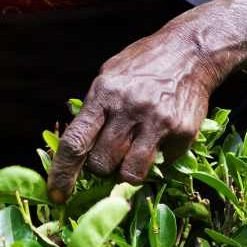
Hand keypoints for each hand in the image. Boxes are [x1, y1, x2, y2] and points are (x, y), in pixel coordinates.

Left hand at [47, 22, 226, 202]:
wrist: (190, 51)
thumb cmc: (142, 66)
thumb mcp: (109, 76)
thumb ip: (93, 110)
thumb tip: (73, 151)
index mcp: (105, 94)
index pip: (76, 142)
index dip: (62, 173)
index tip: (56, 195)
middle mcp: (129, 109)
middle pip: (101, 164)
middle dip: (100, 168)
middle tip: (109, 155)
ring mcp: (158, 122)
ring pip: (130, 174)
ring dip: (126, 171)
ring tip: (132, 153)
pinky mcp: (182, 133)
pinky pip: (161, 165)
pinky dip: (157, 159)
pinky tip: (160, 137)